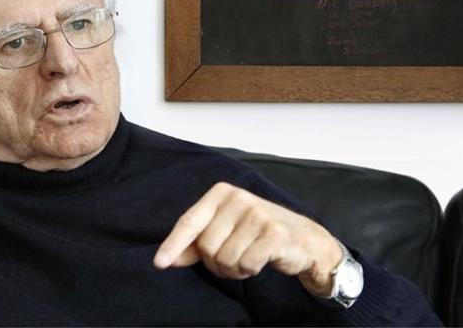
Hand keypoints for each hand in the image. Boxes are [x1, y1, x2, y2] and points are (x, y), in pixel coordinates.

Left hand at [153, 182, 342, 296]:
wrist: (303, 238)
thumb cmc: (257, 233)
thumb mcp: (224, 231)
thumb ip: (195, 243)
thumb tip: (168, 259)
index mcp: (221, 193)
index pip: (190, 221)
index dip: (173, 244)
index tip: (159, 263)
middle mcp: (239, 198)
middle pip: (207, 247)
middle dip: (216, 262)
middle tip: (232, 258)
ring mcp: (258, 214)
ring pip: (225, 258)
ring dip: (234, 268)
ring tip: (247, 257)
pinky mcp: (275, 233)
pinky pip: (246, 264)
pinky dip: (249, 270)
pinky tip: (259, 261)